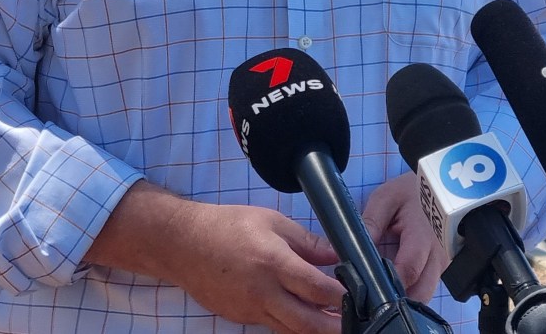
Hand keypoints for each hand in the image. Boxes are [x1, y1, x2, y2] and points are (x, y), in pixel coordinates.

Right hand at [88, 182, 344, 333]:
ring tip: (339, 323)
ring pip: (291, 330)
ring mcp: (250, 310)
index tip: (362, 293)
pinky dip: (293, 325)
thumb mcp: (273, 222)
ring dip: (316, 329)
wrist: (183, 244)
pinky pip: (273, 326)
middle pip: (307, 322)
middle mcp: (263, 292)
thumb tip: (337, 254)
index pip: (316, 288)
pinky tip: (307, 317)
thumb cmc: (228, 226)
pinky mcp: (242, 318)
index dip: (342, 295)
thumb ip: (308, 242)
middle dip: (335, 327)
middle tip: (358, 323)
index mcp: (273, 262)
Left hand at [362, 170, 447, 301]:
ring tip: (378, 294)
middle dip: (396, 301)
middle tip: (369, 300)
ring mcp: (444, 265)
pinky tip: (391, 288)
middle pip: (420, 293)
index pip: (408, 270)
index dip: (386, 284)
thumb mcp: (386, 199)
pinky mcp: (442, 269)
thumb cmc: (410, 192)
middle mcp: (438, 255)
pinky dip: (410, 293)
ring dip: (404, 299)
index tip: (363, 290)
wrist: (439, 187)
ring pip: (425, 295)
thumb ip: (370, 223)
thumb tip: (347, 251)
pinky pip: (426, 289)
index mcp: (423, 236)